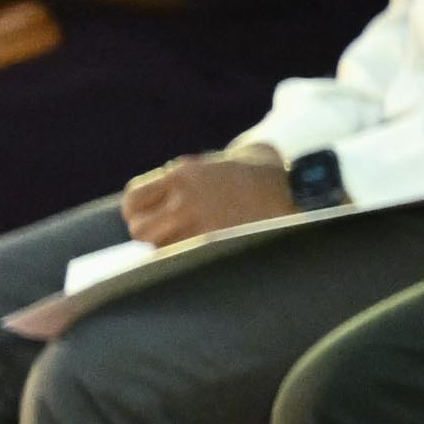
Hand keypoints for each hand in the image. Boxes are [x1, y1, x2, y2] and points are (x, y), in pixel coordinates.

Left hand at [122, 148, 297, 247]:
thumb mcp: (204, 167)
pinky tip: (198, 249)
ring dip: (168, 246)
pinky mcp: (217, 242)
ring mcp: (202, 223)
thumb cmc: (244, 177)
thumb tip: (144, 211)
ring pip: (160, 248)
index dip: (135, 211)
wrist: (289, 188)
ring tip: (186, 241)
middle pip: (140, 229)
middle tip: (163, 233)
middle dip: (148, 232)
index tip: (145, 216)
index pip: (134, 199)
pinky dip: (185, 255)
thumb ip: (172, 184)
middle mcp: (186, 199)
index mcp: (182, 174)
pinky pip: (184, 257)